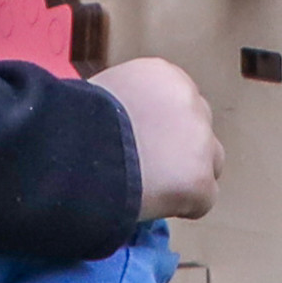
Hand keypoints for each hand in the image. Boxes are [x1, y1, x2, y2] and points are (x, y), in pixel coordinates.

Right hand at [90, 56, 221, 222]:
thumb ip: (124, 105)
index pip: (178, 102)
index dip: (160, 129)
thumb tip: (122, 126)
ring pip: (209, 163)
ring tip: (153, 190)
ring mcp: (201, 140)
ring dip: (188, 176)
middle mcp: (190, 100)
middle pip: (198, 130)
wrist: (77, 152)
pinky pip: (202, 200)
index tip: (139, 144)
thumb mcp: (99, 95)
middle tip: (149, 169)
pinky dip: (182, 207)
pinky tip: (152, 205)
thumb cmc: (72, 123)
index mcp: (163, 75)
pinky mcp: (200, 179)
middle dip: (180, 150)